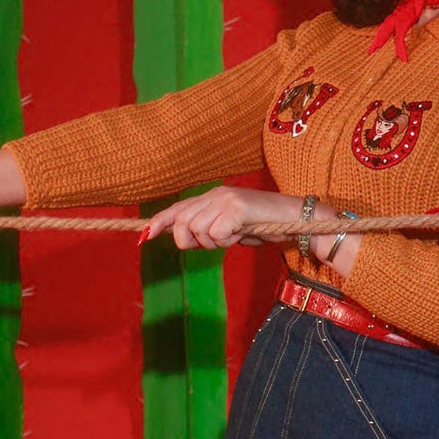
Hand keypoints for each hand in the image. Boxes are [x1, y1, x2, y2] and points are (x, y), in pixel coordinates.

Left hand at [140, 187, 306, 250]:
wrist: (295, 218)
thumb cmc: (265, 226)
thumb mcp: (231, 229)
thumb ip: (209, 230)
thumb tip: (187, 239)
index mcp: (211, 197)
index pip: (178, 209)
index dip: (159, 222)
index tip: (144, 236)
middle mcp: (214, 194)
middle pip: (182, 222)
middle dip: (191, 241)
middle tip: (215, 244)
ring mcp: (225, 199)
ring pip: (198, 230)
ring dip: (215, 242)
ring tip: (234, 236)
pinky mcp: (236, 207)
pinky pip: (216, 233)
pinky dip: (227, 240)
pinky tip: (241, 234)